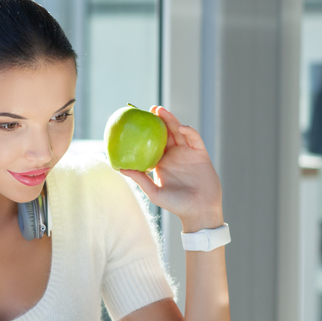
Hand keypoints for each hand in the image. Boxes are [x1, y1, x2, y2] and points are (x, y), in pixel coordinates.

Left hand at [120, 106, 223, 231]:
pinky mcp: (201, 153)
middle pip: (166, 132)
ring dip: (171, 120)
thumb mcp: (154, 193)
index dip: (146, 131)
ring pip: (179, 131)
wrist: (200, 211)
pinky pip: (194, 139)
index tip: (137, 121)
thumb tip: (120, 168)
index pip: (152, 142)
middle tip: (150, 109)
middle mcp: (174, 155)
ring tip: (161, 111)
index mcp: (162, 162)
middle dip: (159, 120)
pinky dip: (188, 131)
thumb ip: (140, 179)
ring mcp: (188, 153)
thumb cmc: (176, 205)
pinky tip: (180, 128)